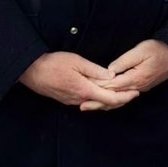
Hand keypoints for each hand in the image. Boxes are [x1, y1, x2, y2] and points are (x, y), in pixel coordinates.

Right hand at [18, 52, 139, 110]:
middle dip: (120, 100)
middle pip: (104, 105)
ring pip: (95, 104)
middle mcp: (80, 99)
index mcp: (85, 90)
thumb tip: (112, 77)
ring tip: (121, 92)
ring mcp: (72, 101)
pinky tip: (101, 92)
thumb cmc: (53, 63)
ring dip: (109, 100)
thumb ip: (95, 70)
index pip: (110, 99)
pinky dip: (98, 99)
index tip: (136, 92)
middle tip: (132, 93)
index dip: (125, 97)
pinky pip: (86, 102)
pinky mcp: (66, 100)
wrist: (31, 71)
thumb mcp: (77, 61)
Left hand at [89, 39, 167, 108]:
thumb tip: (109, 70)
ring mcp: (140, 88)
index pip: (112, 86)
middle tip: (82, 105)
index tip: (84, 89)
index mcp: (135, 78)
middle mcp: (137, 87)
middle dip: (97, 101)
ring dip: (104, 103)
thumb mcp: (140, 51)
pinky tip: (108, 101)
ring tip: (91, 106)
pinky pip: (125, 97)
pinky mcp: (142, 86)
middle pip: (114, 98)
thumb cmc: (159, 50)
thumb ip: (124, 61)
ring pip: (120, 100)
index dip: (97, 87)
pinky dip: (114, 101)